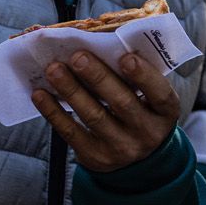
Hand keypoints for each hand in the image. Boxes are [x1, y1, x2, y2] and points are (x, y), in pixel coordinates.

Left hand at [32, 49, 181, 172]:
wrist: (139, 161)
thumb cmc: (142, 111)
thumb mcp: (151, 99)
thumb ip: (137, 77)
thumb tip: (101, 43)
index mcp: (165, 112)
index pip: (160, 93)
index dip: (144, 76)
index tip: (126, 57)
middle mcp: (147, 133)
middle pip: (122, 103)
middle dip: (98, 77)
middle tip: (78, 56)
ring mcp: (121, 148)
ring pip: (93, 117)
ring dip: (71, 90)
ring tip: (53, 69)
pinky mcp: (96, 158)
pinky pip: (72, 133)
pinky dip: (54, 112)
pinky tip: (40, 94)